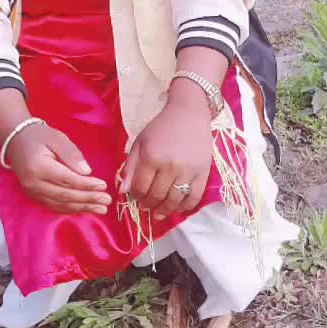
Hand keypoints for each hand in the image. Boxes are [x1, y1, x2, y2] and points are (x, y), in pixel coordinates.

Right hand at [6, 123, 111, 214]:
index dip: (86, 184)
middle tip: (106, 201)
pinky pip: (54, 205)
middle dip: (87, 199)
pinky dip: (71, 209)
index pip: (66, 179)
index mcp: (38, 167)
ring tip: (101, 209)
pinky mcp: (33, 196)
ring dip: (82, 208)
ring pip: (60, 204)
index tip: (103, 185)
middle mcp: (32, 183)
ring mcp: (31, 192)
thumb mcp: (57, 138)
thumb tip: (87, 172)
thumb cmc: (39, 136)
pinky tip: (85, 209)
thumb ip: (72, 155)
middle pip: (64, 195)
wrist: (16, 140)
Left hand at [120, 95, 212, 219]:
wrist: (189, 114)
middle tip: (145, 207)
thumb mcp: (140, 142)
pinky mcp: (202, 173)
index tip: (135, 196)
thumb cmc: (161, 127)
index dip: (135, 196)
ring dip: (164, 210)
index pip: (140, 187)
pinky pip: (194, 197)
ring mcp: (188, 171)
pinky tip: (177, 209)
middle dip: (148, 205)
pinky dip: (185, 207)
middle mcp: (170, 166)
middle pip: (156, 196)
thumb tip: (123, 191)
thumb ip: (130, 167)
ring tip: (158, 213)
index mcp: (152, 157)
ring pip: (174, 200)